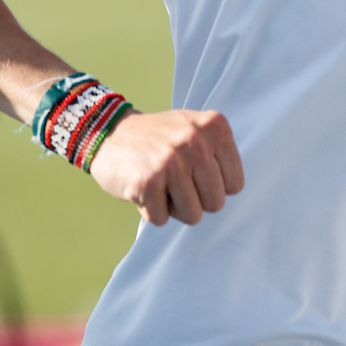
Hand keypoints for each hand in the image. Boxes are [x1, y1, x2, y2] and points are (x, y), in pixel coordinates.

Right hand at [88, 108, 243, 225]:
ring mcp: (172, 161)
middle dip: (195, 200)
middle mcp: (196, 140)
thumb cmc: (160, 139)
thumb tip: (235, 192)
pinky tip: (143, 186)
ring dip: (174, 207)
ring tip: (160, 182)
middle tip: (175, 180)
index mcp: (215, 126)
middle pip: (215, 204)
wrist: (110, 132)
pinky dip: (151, 210)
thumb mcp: (196, 130)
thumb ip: (221, 154)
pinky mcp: (148, 182)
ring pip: (193, 216)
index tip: (196, 172)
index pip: (235, 185)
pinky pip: (162, 219)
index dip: (214, 187)